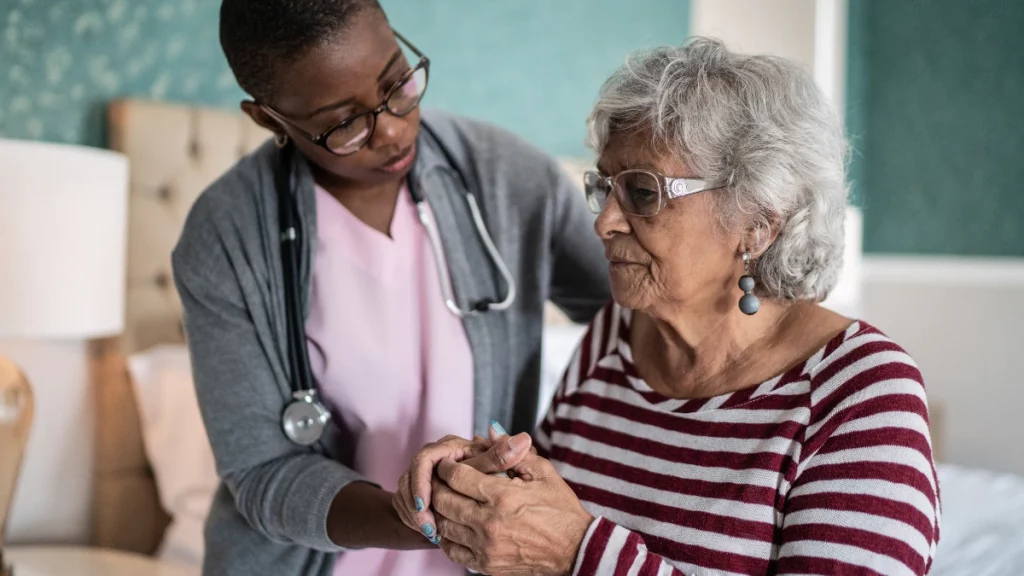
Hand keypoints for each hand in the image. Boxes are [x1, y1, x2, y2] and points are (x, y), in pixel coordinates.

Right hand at [391, 423, 532, 543]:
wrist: (483, 497)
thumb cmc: (492, 478)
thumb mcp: (497, 468)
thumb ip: (504, 457)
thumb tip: (522, 439)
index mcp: (450, 446)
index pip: (425, 459)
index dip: (422, 482)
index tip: (426, 504)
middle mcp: (432, 457)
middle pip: (410, 477)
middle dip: (417, 504)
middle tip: (429, 526)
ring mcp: (420, 473)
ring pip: (405, 493)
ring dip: (415, 515)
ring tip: (431, 533)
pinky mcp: (414, 490)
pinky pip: (405, 505)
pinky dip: (414, 519)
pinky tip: (430, 533)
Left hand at [431, 453, 593, 575]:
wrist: (575, 549)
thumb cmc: (560, 508)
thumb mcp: (542, 472)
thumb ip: (513, 452)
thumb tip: (491, 430)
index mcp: (502, 496)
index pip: (457, 476)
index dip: (447, 466)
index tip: (447, 463)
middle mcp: (489, 523)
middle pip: (444, 500)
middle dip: (437, 486)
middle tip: (440, 479)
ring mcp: (486, 547)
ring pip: (444, 525)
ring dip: (440, 511)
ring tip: (447, 500)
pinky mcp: (486, 565)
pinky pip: (452, 550)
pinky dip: (447, 537)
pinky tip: (455, 525)